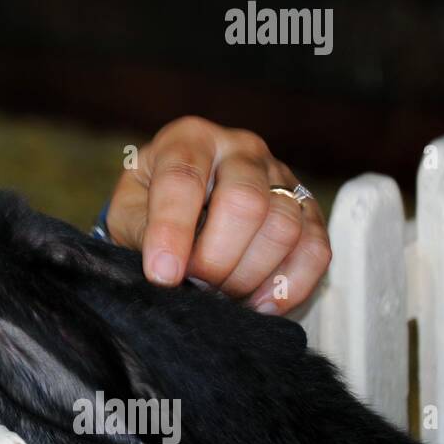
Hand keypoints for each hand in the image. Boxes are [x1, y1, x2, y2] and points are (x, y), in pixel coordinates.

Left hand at [105, 116, 331, 314]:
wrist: (185, 204)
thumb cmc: (150, 206)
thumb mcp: (128, 210)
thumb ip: (140, 232)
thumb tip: (165, 270)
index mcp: (189, 139)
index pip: (183, 180)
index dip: (172, 231)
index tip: (163, 275)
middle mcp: (241, 149)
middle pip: (244, 202)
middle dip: (216, 259)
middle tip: (196, 287)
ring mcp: (280, 176)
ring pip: (283, 228)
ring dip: (249, 275)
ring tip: (221, 296)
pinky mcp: (308, 209)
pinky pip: (315, 249)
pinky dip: (288, 286)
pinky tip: (258, 304)